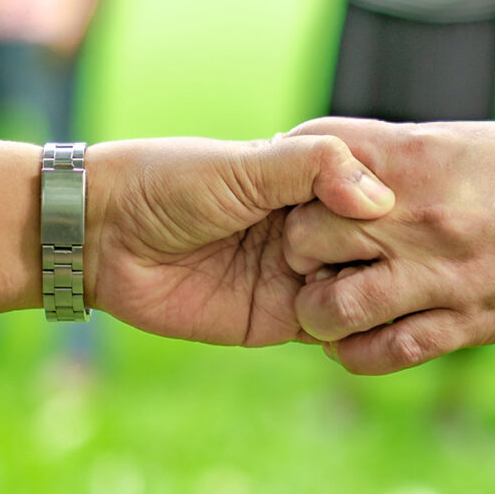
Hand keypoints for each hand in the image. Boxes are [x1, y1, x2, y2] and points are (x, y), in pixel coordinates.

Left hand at [88, 134, 395, 345]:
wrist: (107, 237)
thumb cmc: (170, 184)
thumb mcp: (245, 164)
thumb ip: (313, 167)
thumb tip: (381, 199)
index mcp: (309, 182)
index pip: (375, 198)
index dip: (387, 210)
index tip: (384, 214)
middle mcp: (312, 229)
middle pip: (376, 250)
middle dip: (377, 255)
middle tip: (345, 250)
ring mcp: (299, 276)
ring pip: (361, 293)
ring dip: (364, 294)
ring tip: (329, 280)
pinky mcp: (280, 319)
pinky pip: (332, 329)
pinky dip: (346, 329)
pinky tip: (344, 317)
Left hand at [281, 118, 494, 373]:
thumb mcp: (475, 146)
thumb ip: (410, 159)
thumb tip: (357, 172)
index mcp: (419, 153)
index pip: (312, 149)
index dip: (288, 172)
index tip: (295, 192)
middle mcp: (421, 211)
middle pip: (305, 234)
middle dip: (297, 253)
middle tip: (314, 261)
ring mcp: (446, 270)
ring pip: (334, 306)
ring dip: (322, 316)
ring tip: (337, 312)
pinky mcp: (475, 321)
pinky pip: (389, 352)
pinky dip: (362, 355)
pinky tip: (370, 343)